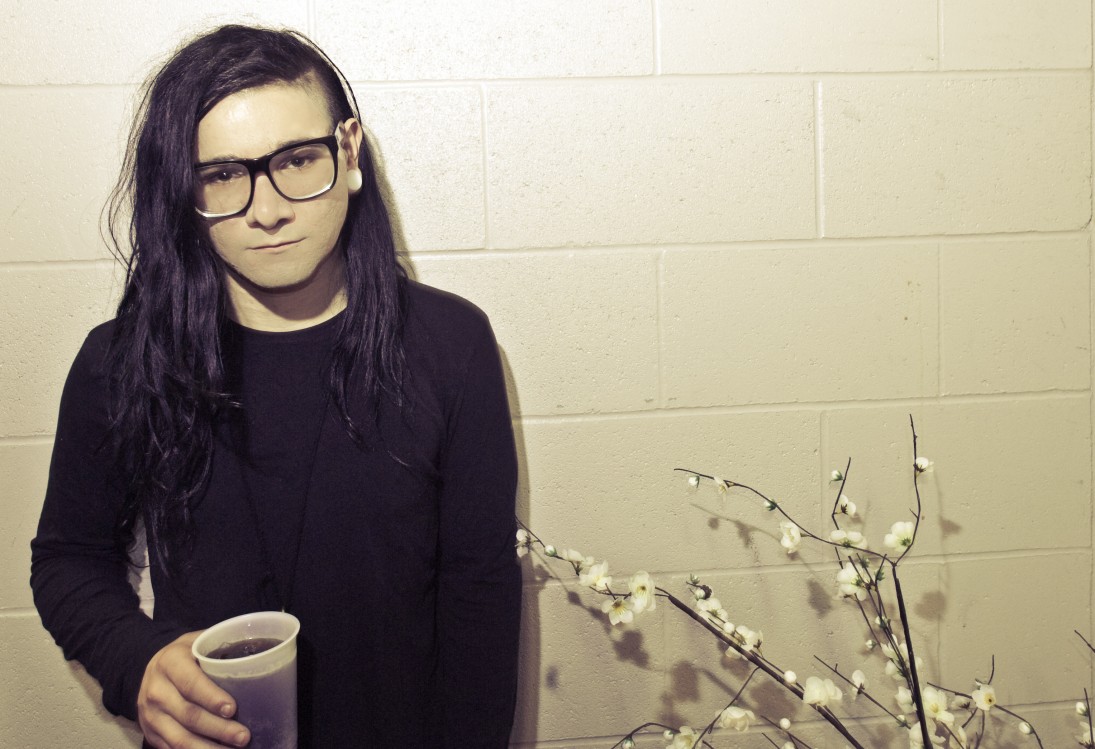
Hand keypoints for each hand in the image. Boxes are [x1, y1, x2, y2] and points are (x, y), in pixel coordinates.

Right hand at [138, 631, 250, 747]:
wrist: (152, 670)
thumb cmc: (187, 656)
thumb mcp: (199, 642)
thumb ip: (223, 646)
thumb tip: (264, 652)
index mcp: (170, 662)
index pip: (191, 683)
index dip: (212, 698)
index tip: (232, 708)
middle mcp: (157, 690)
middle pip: (189, 715)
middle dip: (219, 729)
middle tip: (244, 736)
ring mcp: (151, 715)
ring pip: (180, 739)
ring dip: (209, 748)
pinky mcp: (151, 733)